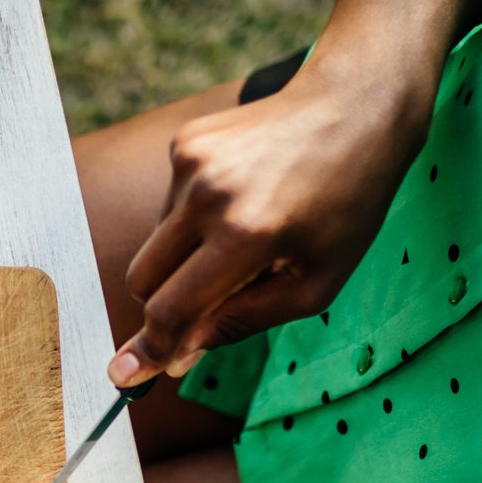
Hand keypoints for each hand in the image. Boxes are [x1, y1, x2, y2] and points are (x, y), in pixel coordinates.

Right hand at [109, 61, 428, 386]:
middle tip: (198, 312)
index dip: (150, 349)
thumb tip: (181, 354)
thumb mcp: (317, 283)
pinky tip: (242, 198)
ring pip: (156, 242)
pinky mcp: (185, 141)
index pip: (170, 308)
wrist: (355, 107)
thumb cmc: (347, 205)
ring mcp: (190, 161)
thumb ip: (243, 321)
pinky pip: (169, 204)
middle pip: (143, 279)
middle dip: (162, 305)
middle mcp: (208, 195)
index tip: (126, 375)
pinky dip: (195, 218)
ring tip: (249, 232)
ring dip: (187, 256)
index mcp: (246, 235)